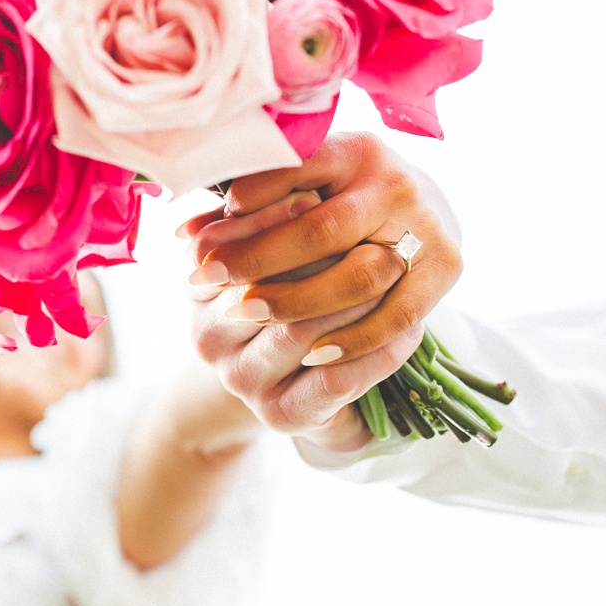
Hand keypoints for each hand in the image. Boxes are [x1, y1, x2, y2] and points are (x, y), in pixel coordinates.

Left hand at [181, 131, 462, 365]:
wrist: (425, 210)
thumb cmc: (343, 197)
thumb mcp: (306, 185)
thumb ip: (253, 203)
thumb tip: (185, 232)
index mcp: (357, 149)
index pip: (294, 170)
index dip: (245, 203)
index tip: (198, 233)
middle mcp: (396, 183)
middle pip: (320, 229)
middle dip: (257, 257)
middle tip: (206, 277)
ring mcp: (426, 226)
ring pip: (356, 276)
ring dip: (295, 301)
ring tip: (242, 313)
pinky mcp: (447, 269)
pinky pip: (396, 317)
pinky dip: (352, 339)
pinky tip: (309, 355)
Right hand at [186, 188, 427, 450]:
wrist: (285, 380)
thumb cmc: (284, 290)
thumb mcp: (263, 247)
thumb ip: (264, 215)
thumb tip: (276, 190)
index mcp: (197, 288)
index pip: (229, 249)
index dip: (273, 222)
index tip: (320, 196)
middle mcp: (207, 337)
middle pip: (266, 291)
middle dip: (323, 261)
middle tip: (378, 234)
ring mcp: (240, 380)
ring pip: (300, 334)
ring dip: (354, 302)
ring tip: (397, 271)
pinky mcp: (279, 416)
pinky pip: (334, 383)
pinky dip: (375, 355)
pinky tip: (409, 333)